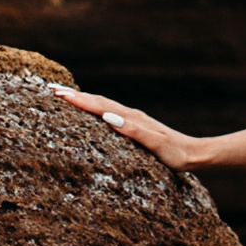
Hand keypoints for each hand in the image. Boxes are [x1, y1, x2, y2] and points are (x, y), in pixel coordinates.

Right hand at [62, 88, 197, 171]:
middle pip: (98, 101)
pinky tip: (91, 111)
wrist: (194, 154)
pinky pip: (109, 112)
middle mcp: (131, 114)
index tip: (58, 94)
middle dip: (75, 96)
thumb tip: (110, 118)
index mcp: (131, 118)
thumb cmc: (174, 154)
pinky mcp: (135, 125)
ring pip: (103, 105)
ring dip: (83, 100)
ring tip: (64, 96)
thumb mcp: (156, 145)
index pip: (100, 106)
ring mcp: (133, 118)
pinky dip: (94, 108)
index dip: (78, 100)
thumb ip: (134, 131)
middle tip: (52, 90)